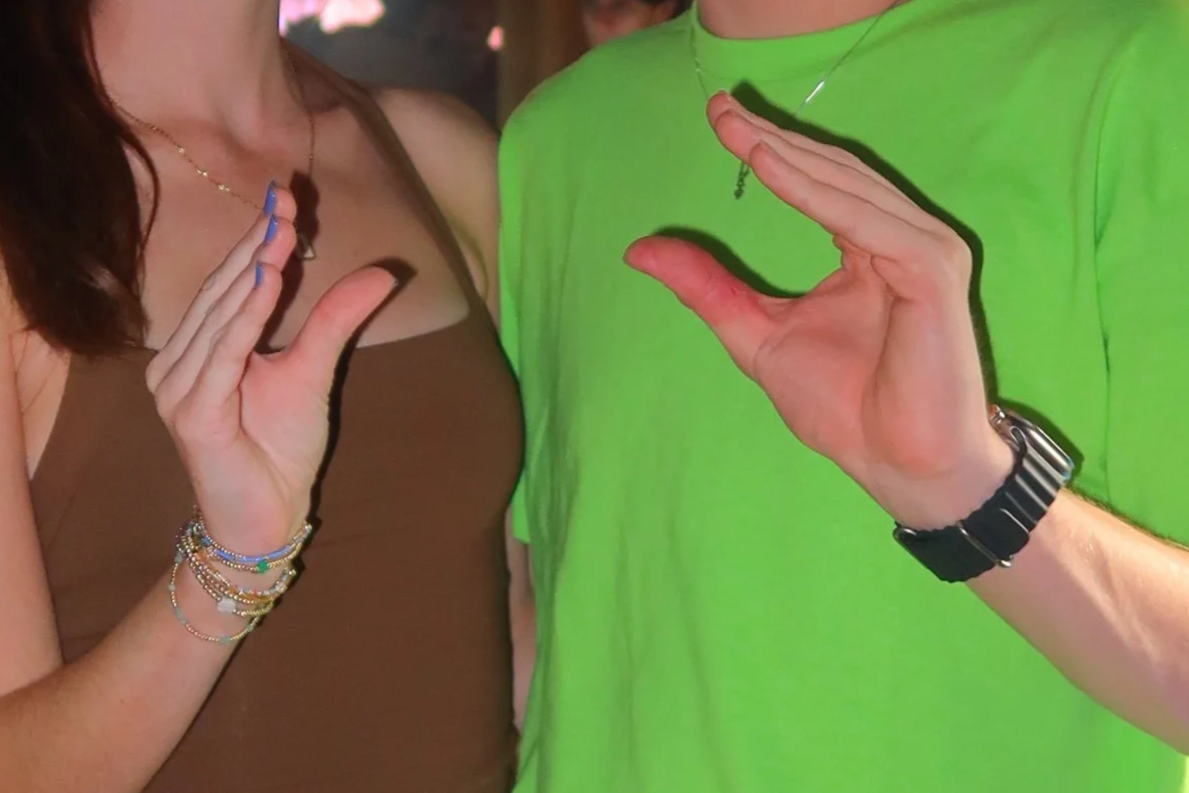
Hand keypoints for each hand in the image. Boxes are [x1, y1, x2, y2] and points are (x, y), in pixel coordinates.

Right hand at [145, 188, 395, 549]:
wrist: (267, 517)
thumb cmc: (281, 448)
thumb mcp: (315, 371)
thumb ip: (336, 320)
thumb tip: (384, 272)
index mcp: (203, 346)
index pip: (234, 283)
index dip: (260, 240)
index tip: (288, 197)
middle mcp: (179, 360)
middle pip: (224, 291)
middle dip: (257, 245)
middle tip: (286, 201)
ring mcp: (178, 386)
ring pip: (220, 317)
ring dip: (250, 273)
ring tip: (279, 234)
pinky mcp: (190, 413)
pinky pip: (221, 357)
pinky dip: (243, 321)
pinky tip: (266, 286)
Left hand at [625, 93, 1011, 528]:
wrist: (896, 464)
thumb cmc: (844, 406)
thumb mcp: (756, 334)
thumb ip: (707, 288)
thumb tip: (638, 249)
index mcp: (868, 248)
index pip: (815, 184)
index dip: (766, 149)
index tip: (717, 118)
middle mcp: (900, 239)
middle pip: (831, 173)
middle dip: (773, 137)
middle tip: (719, 109)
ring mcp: (923, 251)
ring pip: (848, 188)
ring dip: (789, 154)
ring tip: (736, 130)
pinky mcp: (932, 271)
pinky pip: (868, 222)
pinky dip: (816, 195)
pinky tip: (769, 167)